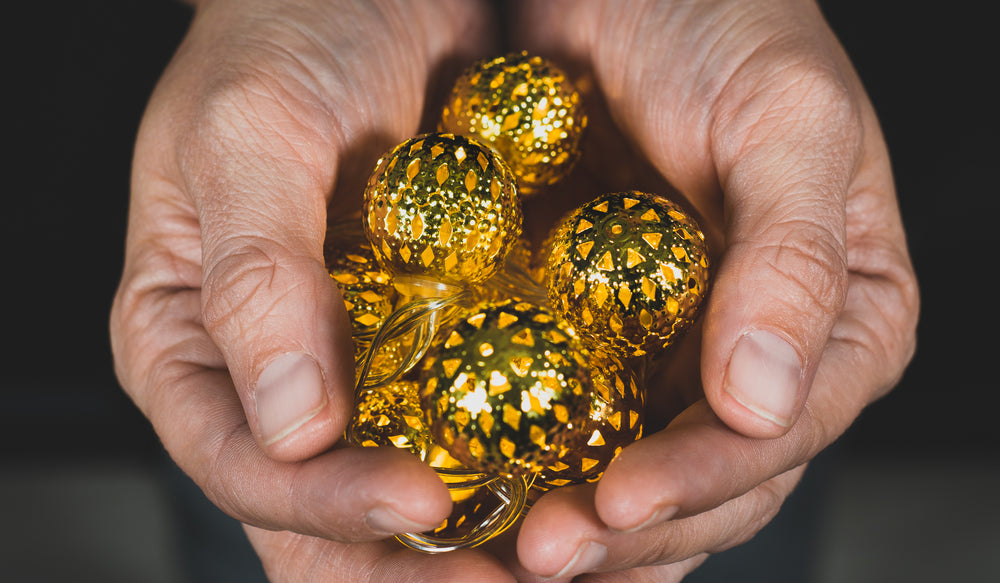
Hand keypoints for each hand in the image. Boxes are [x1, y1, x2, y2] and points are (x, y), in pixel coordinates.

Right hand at [110, 0, 516, 579]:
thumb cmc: (288, 32)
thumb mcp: (253, 131)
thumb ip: (256, 274)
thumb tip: (289, 428)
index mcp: (194, 344)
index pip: (247, 467)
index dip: (326, 505)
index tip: (419, 500)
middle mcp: (276, 376)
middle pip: (330, 517)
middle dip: (419, 563)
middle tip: (517, 575)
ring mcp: (361, 367)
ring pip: (412, 490)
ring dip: (485, 538)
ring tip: (567, 551)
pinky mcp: (439, 341)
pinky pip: (478, 428)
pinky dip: (527, 469)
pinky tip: (588, 486)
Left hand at [507, 0, 918, 578]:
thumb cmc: (723, 23)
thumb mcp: (786, 120)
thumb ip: (792, 258)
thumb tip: (768, 400)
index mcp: (840, 316)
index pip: (779, 433)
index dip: (701, 481)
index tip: (619, 503)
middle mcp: (764, 352)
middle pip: (712, 479)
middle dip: (629, 527)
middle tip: (540, 552)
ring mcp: (680, 351)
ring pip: (640, 468)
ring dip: (576, 520)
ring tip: (504, 547)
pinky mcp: (605, 336)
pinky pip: (577, 419)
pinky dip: (540, 465)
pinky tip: (491, 495)